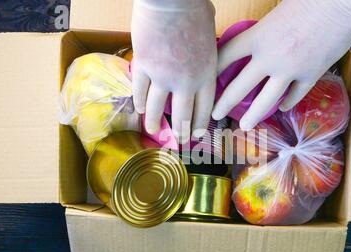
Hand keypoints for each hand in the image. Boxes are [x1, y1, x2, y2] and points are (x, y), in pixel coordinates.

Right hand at [131, 0, 216, 140]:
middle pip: (182, 114)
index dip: (198, 124)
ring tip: (152, 130)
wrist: (170, 0)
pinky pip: (140, 90)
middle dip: (179, 130)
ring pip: (157, 108)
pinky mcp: (144, 67)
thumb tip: (202, 63)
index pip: (204, 108)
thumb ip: (207, 58)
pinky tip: (139, 108)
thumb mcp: (211, 39)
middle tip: (177, 139)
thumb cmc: (195, 12)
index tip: (195, 134)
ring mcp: (162, 76)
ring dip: (154, 122)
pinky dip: (139, 101)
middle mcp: (186, 81)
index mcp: (206, 74)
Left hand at [212, 0, 350, 130]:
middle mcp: (270, 57)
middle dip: (224, 103)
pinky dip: (287, 103)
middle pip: (240, 86)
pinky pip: (295, 95)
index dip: (213, 69)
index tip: (206, 81)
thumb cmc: (310, 0)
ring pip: (266, 100)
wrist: (342, 3)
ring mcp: (291, 70)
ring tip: (245, 126)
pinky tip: (282, 108)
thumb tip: (258, 42)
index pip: (227, 55)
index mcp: (258, 36)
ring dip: (253, 116)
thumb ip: (265, 32)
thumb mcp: (277, 12)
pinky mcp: (311, 75)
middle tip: (215, 115)